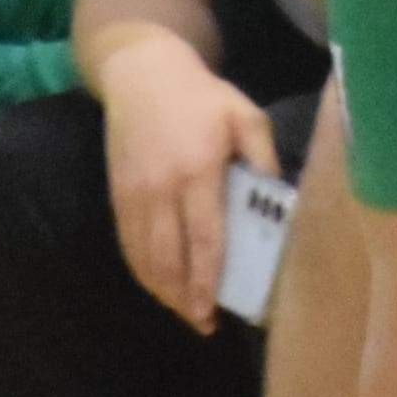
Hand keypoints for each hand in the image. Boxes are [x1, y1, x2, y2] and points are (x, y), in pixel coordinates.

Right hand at [106, 60, 281, 332]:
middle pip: (169, 258)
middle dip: (184, 297)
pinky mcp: (118, 194)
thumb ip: (264, 156)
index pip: (204, 238)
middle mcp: (161, 189)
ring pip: (144, 257)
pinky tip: (158, 285)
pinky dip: (142, 270)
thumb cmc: (201, 96)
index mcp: (197, 171)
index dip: (207, 279)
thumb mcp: (244, 115)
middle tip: (204, 323)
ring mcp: (135, 194)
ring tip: (185, 312)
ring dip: (163, 291)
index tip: (215, 309)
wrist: (141, 73)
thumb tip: (279, 201)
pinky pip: (128, 243)